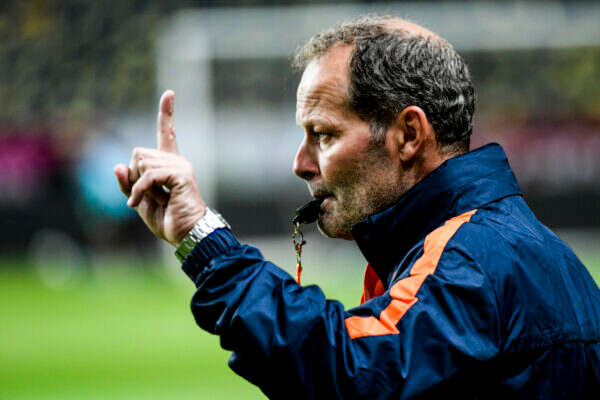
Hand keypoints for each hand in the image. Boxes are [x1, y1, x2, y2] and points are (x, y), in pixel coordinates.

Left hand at [114, 90, 205, 246]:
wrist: (187, 234)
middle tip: (149, 197)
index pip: (167, 134)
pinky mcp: (181, 174)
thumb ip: (128, 183)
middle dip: (134, 177)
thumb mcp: (139, 201)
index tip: (169, 94)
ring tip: (157, 201)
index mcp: (169, 165)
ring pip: (141, 164)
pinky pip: (148, 175)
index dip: (167, 114)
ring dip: (140, 187)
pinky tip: (137, 204)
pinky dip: (139, 191)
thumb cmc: (167, 220)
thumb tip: (117, 165)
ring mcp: (180, 166)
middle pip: (137, 154)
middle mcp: (176, 160)